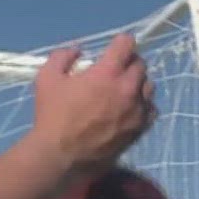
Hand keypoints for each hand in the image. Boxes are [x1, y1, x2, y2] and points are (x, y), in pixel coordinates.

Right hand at [32, 34, 155, 169]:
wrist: (61, 156)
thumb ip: (62, 57)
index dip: (122, 41)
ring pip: (149, 85)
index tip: (117, 45)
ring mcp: (137, 109)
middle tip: (117, 68)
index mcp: (107, 72)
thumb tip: (78, 50)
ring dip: (138, 82)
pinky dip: (143, 103)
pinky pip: (151, 108)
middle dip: (129, 61)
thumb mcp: (47, 79)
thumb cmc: (52, 116)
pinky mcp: (141, 128)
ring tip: (124, 88)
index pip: (127, 44)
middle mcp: (128, 88)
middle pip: (140, 64)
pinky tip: (131, 107)